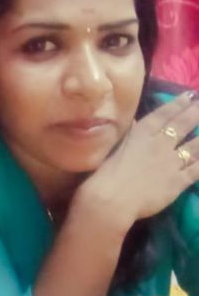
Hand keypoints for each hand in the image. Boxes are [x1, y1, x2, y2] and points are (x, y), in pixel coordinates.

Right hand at [77, 93, 198, 230]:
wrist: (111, 199)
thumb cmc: (105, 173)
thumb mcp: (114, 147)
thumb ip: (128, 134)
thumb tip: (135, 121)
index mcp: (142, 133)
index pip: (164, 114)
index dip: (178, 104)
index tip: (190, 95)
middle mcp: (160, 144)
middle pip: (183, 125)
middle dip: (195, 113)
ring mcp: (172, 162)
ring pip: (195, 146)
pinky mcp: (178, 181)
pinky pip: (197, 169)